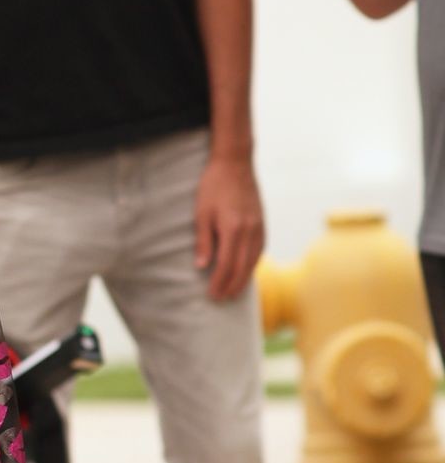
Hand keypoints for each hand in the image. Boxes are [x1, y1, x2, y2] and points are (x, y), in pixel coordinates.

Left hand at [194, 151, 264, 300]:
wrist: (235, 163)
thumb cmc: (213, 186)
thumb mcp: (201, 213)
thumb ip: (203, 241)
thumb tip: (201, 267)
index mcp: (233, 230)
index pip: (226, 265)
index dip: (219, 283)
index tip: (211, 295)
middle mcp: (250, 232)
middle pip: (242, 268)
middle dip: (231, 286)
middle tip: (221, 300)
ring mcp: (259, 228)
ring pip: (253, 262)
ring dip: (243, 279)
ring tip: (233, 292)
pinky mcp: (262, 224)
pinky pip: (259, 251)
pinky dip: (252, 265)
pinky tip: (245, 271)